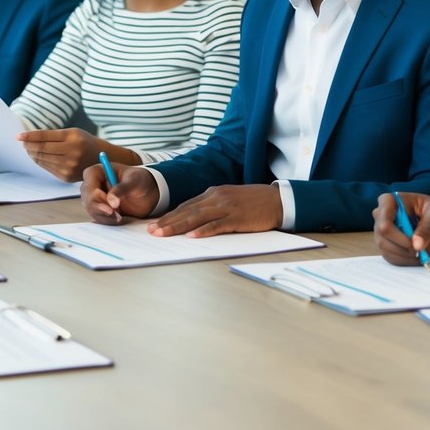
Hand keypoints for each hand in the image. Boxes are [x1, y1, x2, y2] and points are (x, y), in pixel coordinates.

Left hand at [18, 129, 135, 182]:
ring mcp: (69, 167)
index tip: (19, 136)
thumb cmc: (83, 142)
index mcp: (73, 139)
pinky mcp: (66, 177)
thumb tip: (29, 138)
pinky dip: (39, 161)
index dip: (30, 136)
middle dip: (29, 145)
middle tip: (22, 142)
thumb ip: (52, 135)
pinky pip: (47, 168)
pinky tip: (37, 156)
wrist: (101, 158)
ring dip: (32, 153)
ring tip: (28, 148)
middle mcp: (72, 154)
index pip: (45, 137)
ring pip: (42, 159)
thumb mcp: (72, 133)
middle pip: (42, 149)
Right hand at [81, 164, 158, 224]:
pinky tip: (118, 219)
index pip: (89, 183)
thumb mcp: (134, 181)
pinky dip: (106, 220)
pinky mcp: (99, 208)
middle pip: (88, 199)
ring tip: (120, 217)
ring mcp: (94, 197)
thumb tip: (111, 201)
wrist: (147, 193)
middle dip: (101, 209)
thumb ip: (122, 189)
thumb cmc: (140, 181)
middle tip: (117, 214)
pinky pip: (97, 217)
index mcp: (98, 171)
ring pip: (91, 210)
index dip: (96, 196)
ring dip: (105, 216)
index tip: (110, 206)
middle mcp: (93, 184)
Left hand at [148, 185, 281, 237]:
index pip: (186, 205)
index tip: (154, 224)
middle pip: (187, 211)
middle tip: (151, 232)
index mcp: (213, 193)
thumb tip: (194, 220)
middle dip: (167, 222)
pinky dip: (204, 231)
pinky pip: (217, 225)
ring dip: (178, 226)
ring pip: (197, 217)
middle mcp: (217, 198)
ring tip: (163, 234)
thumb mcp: (229, 199)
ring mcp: (227, 207)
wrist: (278, 200)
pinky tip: (192, 236)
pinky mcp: (238, 218)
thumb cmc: (254, 202)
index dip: (169, 215)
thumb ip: (213, 207)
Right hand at [373, 192, 429, 265]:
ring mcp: (381, 231)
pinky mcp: (385, 243)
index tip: (418, 245)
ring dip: (405, 257)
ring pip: (386, 250)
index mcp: (389, 201)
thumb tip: (417, 245)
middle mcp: (380, 215)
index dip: (400, 238)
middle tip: (422, 251)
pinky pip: (390, 257)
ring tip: (422, 253)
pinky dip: (405, 260)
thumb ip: (427, 229)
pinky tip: (417, 256)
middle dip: (404, 249)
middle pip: (383, 239)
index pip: (384, 224)